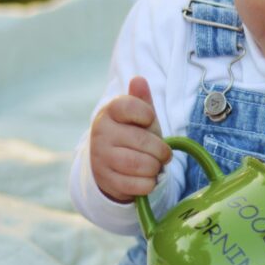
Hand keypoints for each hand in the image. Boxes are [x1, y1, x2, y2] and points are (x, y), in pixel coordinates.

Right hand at [89, 76, 170, 202]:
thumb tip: (139, 79)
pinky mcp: (106, 181)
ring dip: (155, 167)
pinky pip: (136, 185)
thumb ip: (141, 100)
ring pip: (140, 164)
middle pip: (142, 141)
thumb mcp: (139, 117)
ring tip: (155, 165)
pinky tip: (147, 179)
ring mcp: (101, 158)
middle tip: (163, 154)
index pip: (128, 106)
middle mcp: (100, 133)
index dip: (146, 114)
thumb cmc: (132, 136)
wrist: (112, 166)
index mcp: (109, 113)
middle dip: (160, 150)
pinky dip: (149, 183)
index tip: (149, 121)